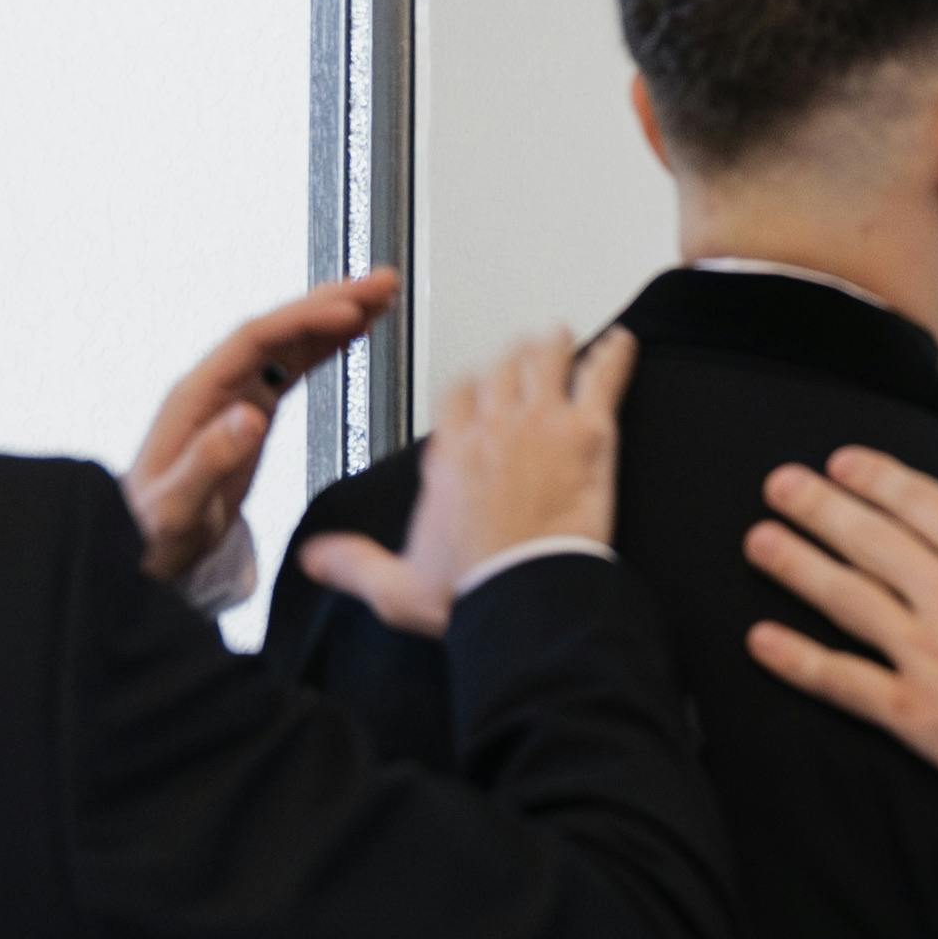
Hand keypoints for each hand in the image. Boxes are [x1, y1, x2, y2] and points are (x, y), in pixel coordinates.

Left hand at [124, 270, 395, 586]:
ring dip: (334, 316)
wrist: (142, 549)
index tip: (347, 311)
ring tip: (382, 296)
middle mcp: (215, 386)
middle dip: (330, 302)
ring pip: (289, 342)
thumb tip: (250, 416)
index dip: (302, 321)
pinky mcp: (249, 412)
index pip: (254, 340)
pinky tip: (354, 334)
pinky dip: (325, 347)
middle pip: (277, 328)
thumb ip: (208, 461)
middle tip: (382, 284)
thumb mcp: (175, 508)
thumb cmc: (151, 532)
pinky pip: (291, 367)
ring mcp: (233, 396)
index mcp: (196, 398)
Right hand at [297, 328, 636, 637]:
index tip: (477, 390)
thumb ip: (352, 564)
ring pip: (547, 359)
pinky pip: (602, 378)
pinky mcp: (588, 434)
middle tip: (526, 359)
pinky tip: (623, 344)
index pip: (455, 392)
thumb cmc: (470, 591)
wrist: (525, 597)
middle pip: (502, 368)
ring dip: (555, 349)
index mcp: (449, 454)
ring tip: (564, 341)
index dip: (469, 387)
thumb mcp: (395, 586)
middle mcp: (492, 427)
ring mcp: (542, 423)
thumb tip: (314, 559)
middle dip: (514, 361)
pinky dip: (614, 357)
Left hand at [741, 450, 937, 807]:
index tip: (839, 462)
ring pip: (845, 598)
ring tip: (757, 540)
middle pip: (869, 539)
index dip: (874, 477)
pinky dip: (797, 660)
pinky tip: (759, 640)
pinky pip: (842, 680)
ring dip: (796, 565)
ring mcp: (925, 653)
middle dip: (818, 506)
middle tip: (777, 484)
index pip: (920, 503)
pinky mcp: (912, 711)